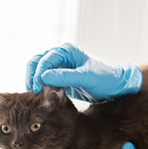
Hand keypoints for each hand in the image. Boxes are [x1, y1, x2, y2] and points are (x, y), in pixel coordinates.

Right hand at [25, 43, 141, 101]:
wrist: (115, 87)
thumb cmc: (104, 78)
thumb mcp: (86, 77)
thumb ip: (66, 76)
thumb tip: (44, 77)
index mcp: (67, 50)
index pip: (45, 59)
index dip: (38, 73)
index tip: (37, 87)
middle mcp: (61, 56)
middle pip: (36, 62)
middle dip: (32, 76)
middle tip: (33, 92)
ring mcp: (60, 66)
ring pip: (38, 71)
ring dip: (35, 82)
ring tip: (36, 96)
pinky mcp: (60, 77)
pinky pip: (45, 81)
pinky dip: (41, 87)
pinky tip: (42, 97)